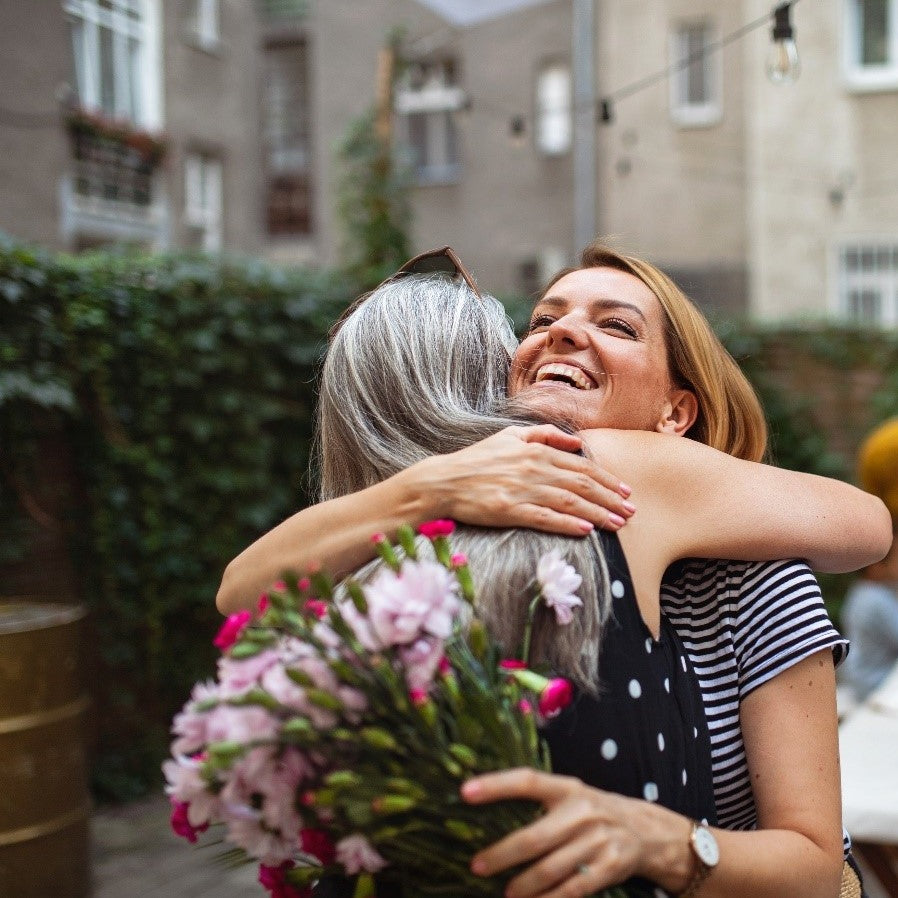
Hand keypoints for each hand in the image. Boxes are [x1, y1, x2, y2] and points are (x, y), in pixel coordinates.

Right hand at [409, 425, 634, 535]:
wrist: (443, 481)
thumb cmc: (477, 460)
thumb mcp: (509, 436)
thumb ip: (544, 435)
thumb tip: (577, 443)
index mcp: (536, 451)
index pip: (582, 467)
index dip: (607, 480)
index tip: (625, 492)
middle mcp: (534, 468)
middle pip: (582, 485)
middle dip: (610, 499)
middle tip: (631, 512)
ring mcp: (522, 490)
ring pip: (570, 502)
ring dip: (597, 514)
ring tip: (618, 524)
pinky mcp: (510, 510)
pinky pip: (545, 518)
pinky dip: (567, 524)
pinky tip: (585, 531)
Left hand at [461, 769, 662, 897]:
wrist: (645, 830)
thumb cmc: (592, 811)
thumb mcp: (570, 794)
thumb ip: (539, 801)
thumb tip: (488, 812)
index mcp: (566, 787)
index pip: (527, 780)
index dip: (496, 785)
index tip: (465, 792)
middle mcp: (582, 811)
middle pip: (534, 836)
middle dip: (502, 854)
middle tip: (477, 866)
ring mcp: (597, 839)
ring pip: (550, 869)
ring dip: (523, 885)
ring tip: (506, 893)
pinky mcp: (610, 866)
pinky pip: (572, 889)